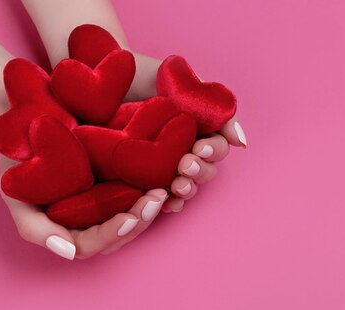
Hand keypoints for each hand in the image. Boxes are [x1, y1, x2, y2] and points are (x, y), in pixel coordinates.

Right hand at [0, 155, 167, 258]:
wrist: (28, 120)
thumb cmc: (17, 161)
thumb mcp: (16, 194)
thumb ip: (35, 228)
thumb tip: (68, 253)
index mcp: (67, 230)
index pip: (93, 243)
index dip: (112, 233)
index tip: (129, 217)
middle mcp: (90, 221)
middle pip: (121, 233)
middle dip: (141, 219)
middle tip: (156, 198)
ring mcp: (106, 203)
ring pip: (135, 216)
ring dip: (151, 207)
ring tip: (163, 189)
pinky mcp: (119, 182)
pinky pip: (140, 193)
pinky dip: (153, 188)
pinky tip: (165, 178)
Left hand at [127, 53, 246, 214]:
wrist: (103, 70)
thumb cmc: (144, 74)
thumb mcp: (184, 84)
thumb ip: (216, 109)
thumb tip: (241, 144)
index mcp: (198, 129)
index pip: (217, 148)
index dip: (213, 151)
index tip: (199, 146)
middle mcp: (184, 149)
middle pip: (206, 171)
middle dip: (200, 171)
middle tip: (186, 165)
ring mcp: (164, 165)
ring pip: (187, 187)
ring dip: (187, 189)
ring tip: (176, 185)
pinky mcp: (141, 177)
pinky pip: (161, 197)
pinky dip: (168, 203)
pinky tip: (165, 203)